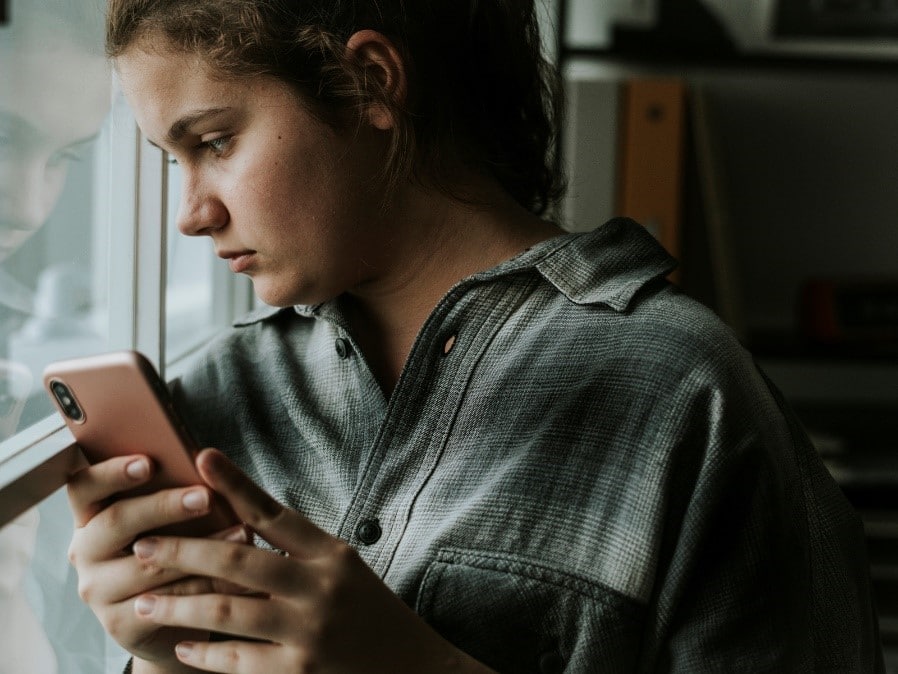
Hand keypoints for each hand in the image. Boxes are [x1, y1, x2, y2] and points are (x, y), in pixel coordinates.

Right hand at [66, 455, 249, 670]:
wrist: (176, 619)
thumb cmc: (178, 548)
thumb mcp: (171, 519)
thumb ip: (175, 491)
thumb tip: (207, 460)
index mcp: (91, 515)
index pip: (85, 486)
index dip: (112, 472)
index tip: (148, 462)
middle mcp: (85, 551)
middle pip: (116, 521)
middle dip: (164, 506)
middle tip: (205, 497)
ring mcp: (97, 590)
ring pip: (148, 564)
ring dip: (200, 548)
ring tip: (242, 533)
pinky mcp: (119, 624)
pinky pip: (165, 602)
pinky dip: (206, 586)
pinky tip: (238, 576)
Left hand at [130, 448, 494, 673]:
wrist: (412, 667)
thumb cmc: (370, 612)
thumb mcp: (344, 567)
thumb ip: (297, 547)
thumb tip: (240, 517)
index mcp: (332, 554)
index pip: (274, 511)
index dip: (235, 484)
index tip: (200, 458)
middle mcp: (320, 587)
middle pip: (237, 558)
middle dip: (182, 549)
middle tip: (142, 544)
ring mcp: (308, 633)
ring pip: (224, 612)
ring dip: (176, 605)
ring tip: (143, 600)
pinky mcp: (298, 673)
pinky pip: (236, 661)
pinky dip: (202, 653)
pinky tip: (179, 645)